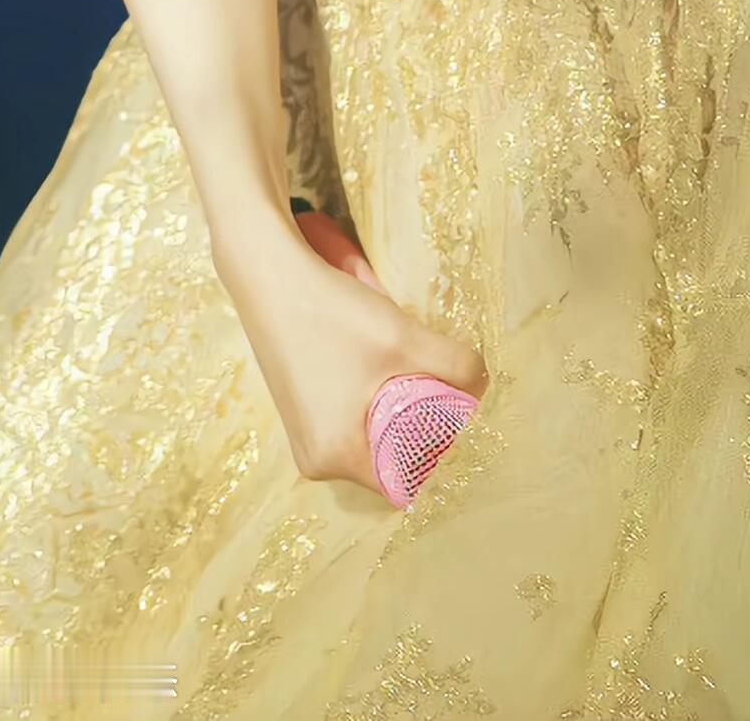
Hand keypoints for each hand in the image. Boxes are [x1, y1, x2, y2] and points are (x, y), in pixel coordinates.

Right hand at [214, 222, 489, 491]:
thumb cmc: (330, 312)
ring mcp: (302, 435)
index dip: (439, 452)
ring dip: (395, 408)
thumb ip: (457, 367)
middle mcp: (314, 460)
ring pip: (371, 436)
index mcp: (335, 459)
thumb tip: (482, 385)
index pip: (408, 480)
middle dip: (418, 426)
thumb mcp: (404, 338)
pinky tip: (374, 360)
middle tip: (434, 385)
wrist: (267, 270)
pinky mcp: (298, 410)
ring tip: (402, 366)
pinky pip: (349, 419)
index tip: (454, 413)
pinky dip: (370, 397)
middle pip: (389, 459)